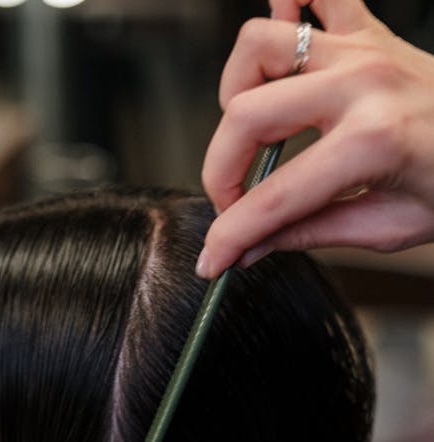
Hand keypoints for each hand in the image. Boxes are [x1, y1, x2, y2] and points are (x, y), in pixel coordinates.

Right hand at [198, 0, 433, 276]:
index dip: (231, 235)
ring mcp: (363, 49)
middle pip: (245, 115)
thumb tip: (252, 248)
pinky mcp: (370, 30)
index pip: (273, 198)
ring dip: (238, 91)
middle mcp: (360, 84)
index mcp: (370, 141)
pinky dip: (289, 4)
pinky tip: (283, 37)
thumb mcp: (387, 228)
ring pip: (260, 45)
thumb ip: (309, 233)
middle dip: (221, 171)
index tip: (213, 258)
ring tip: (253, 130)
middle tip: (235, 202)